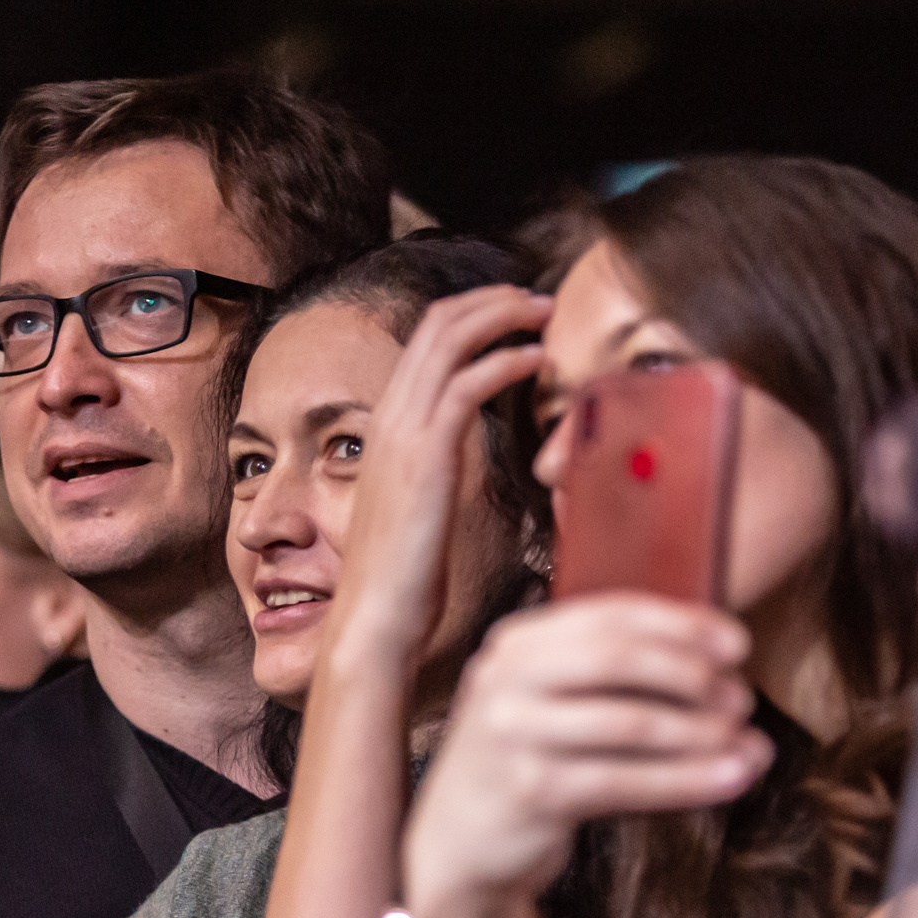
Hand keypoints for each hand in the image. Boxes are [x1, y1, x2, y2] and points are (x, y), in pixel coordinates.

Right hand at [322, 286, 549, 671]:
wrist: (373, 618)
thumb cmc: (401, 579)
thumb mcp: (418, 509)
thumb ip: (432, 472)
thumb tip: (453, 465)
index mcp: (386, 427)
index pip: (425, 340)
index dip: (472, 314)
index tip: (514, 313)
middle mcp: (389, 418)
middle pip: (437, 324)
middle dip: (492, 300)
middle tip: (538, 299)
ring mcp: (404, 434)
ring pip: (450, 340)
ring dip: (503, 316)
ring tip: (544, 313)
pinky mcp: (427, 457)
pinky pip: (467, 384)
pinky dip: (506, 360)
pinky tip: (537, 359)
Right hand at [401, 595, 767, 917]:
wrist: (460, 844)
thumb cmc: (527, 764)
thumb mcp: (549, 702)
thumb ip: (608, 672)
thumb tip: (718, 659)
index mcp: (517, 642)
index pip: (610, 614)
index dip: (681, 624)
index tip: (736, 643)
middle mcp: (506, 678)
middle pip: (618, 657)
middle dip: (691, 674)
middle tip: (739, 697)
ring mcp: (512, 734)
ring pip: (630, 722)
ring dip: (700, 731)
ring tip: (745, 742)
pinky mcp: (530, 791)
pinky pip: (626, 781)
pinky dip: (687, 780)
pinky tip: (730, 779)